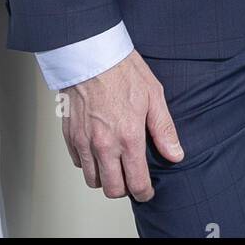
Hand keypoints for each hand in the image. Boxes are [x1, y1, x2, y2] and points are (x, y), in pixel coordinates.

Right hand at [61, 49, 182, 200]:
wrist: (90, 52)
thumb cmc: (121, 69)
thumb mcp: (153, 95)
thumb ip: (164, 130)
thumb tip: (175, 155)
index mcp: (128, 137)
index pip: (137, 183)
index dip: (145, 192)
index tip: (146, 189)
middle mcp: (104, 144)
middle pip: (113, 189)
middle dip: (124, 189)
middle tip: (130, 177)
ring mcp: (84, 140)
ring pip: (92, 180)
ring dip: (104, 177)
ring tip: (113, 163)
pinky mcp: (70, 134)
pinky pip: (78, 162)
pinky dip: (88, 161)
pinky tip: (97, 148)